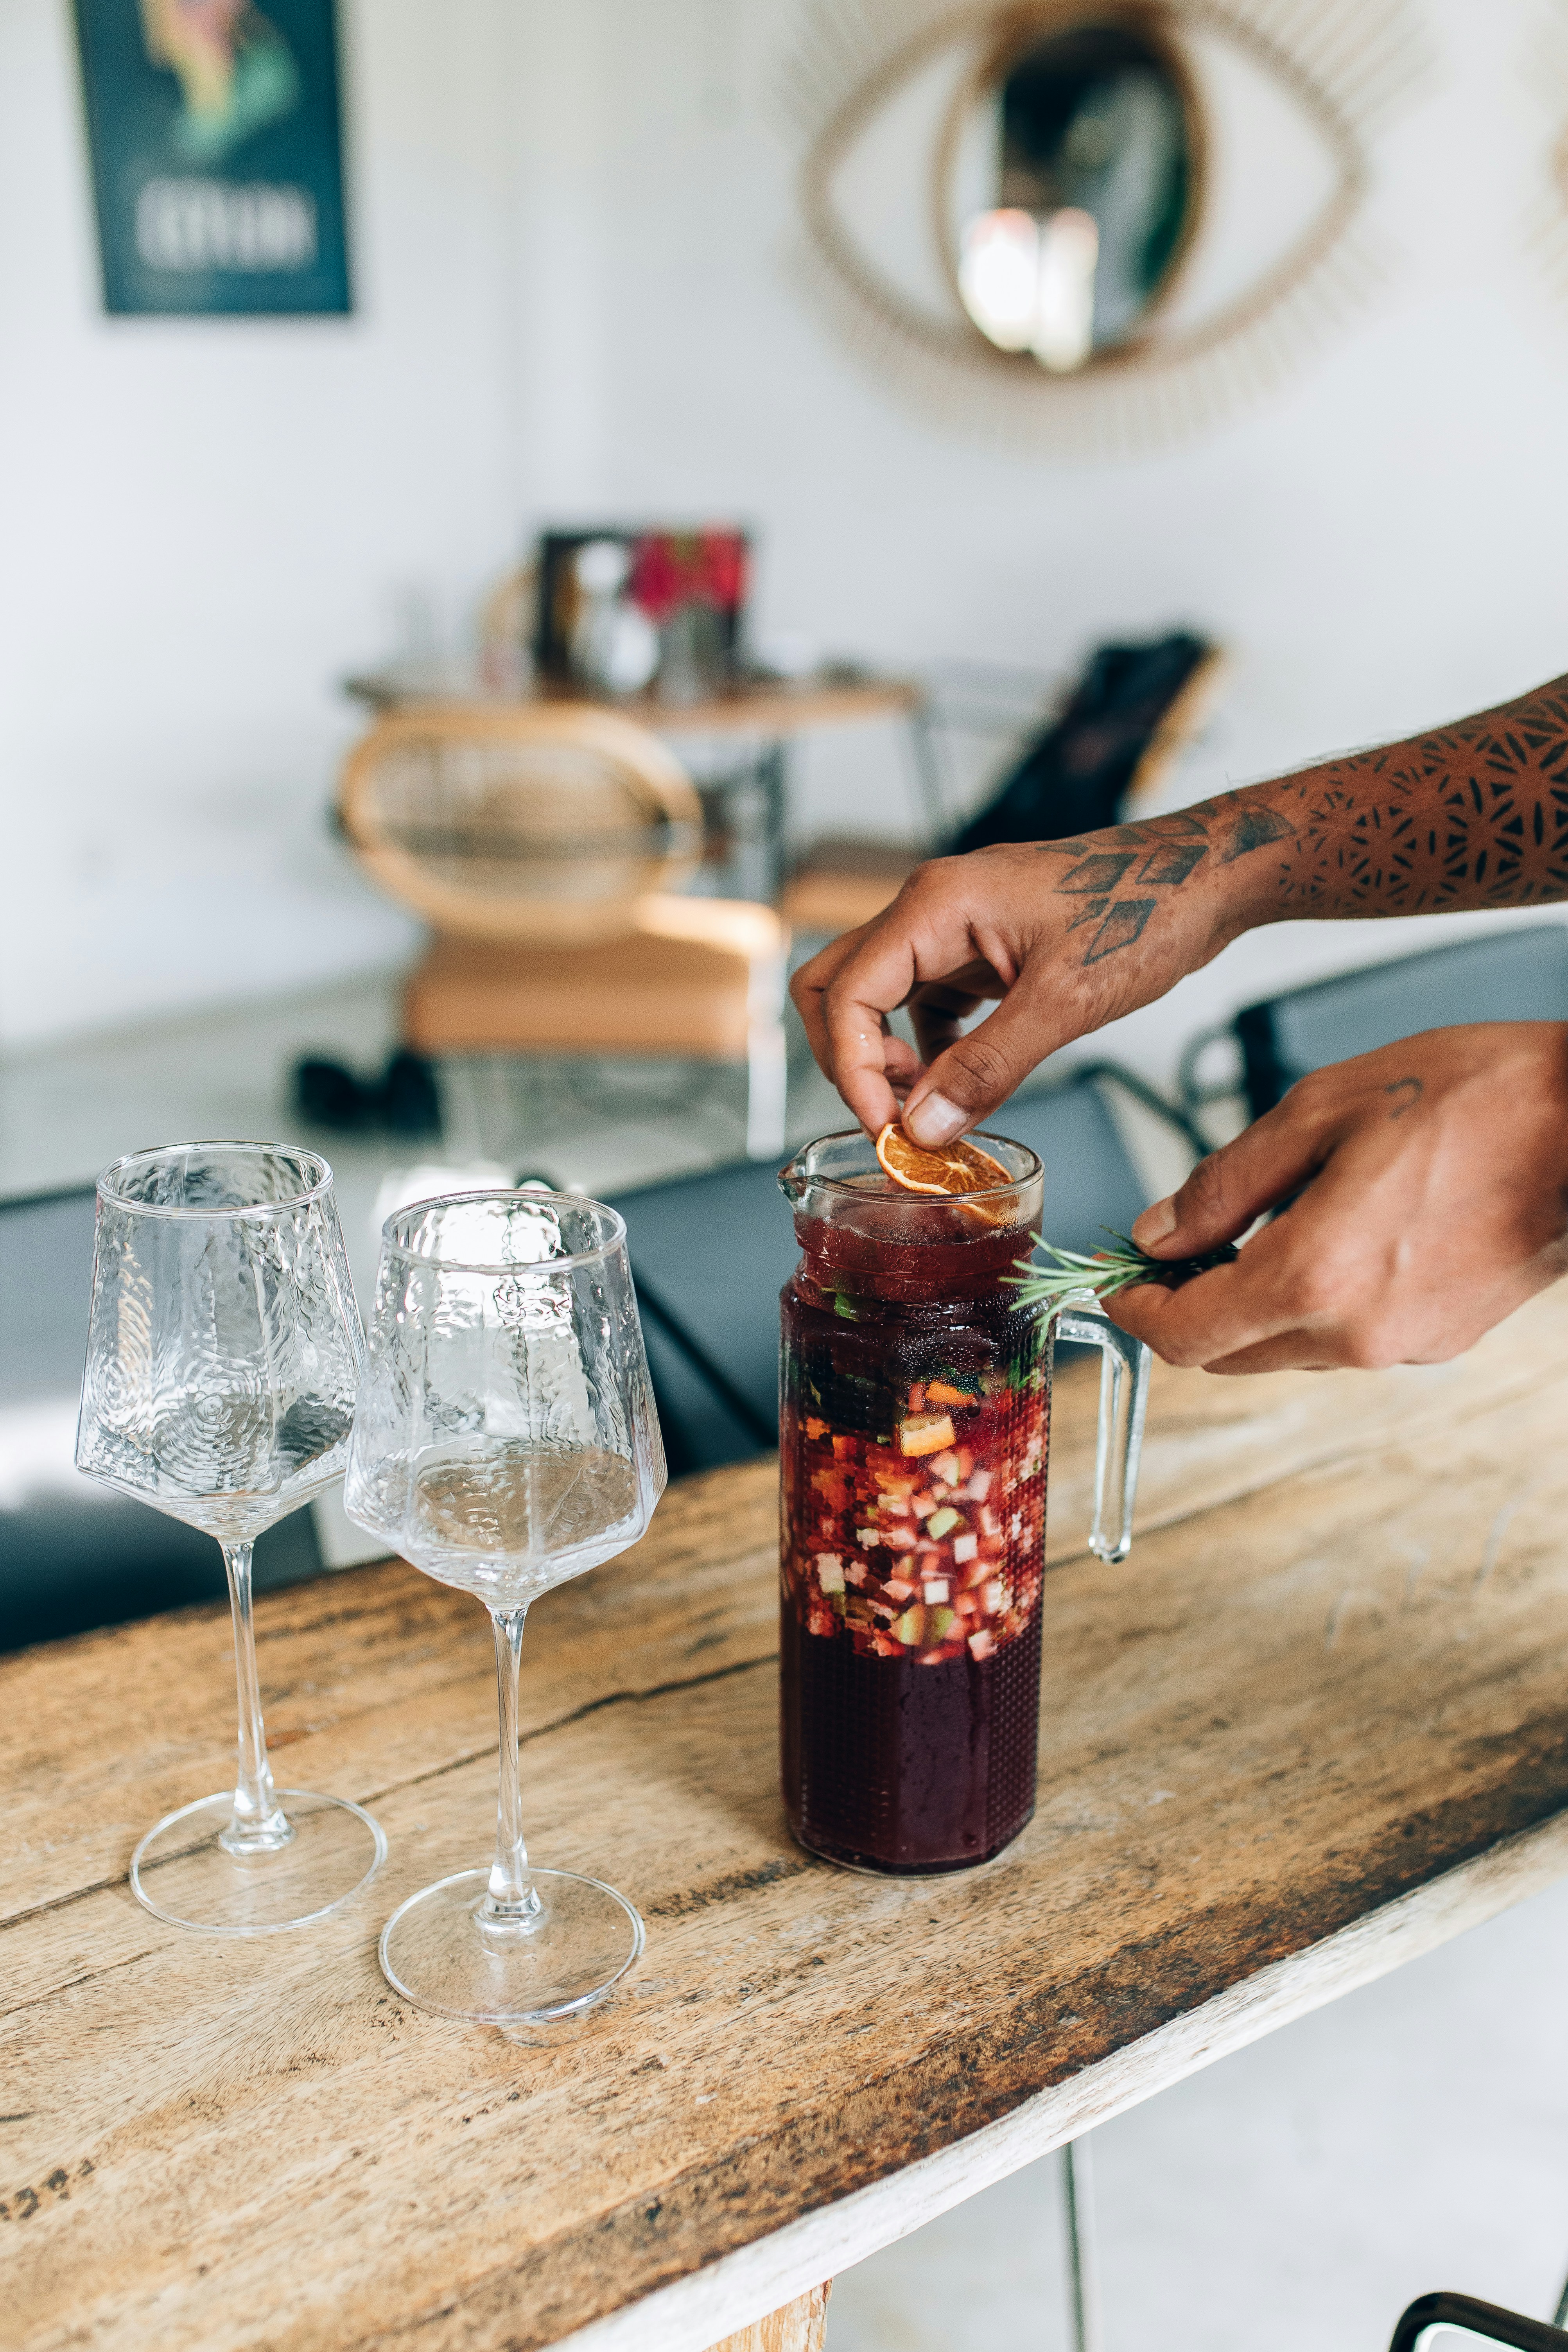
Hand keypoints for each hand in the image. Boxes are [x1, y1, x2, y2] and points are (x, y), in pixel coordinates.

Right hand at [790, 815, 1274, 1143]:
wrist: (1203, 876)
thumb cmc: (1145, 911)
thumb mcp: (1065, 1002)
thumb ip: (987, 1068)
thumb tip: (923, 1129)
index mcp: (935, 905)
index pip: (846, 992)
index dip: (852, 1068)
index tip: (887, 1128)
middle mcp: (931, 908)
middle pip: (837, 986)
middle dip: (850, 1058)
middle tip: (894, 1116)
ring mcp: (954, 927)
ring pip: (877, 996)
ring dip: (886, 1056)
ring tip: (929, 1107)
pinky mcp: (981, 948)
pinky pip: (925, 1002)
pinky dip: (928, 1048)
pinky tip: (961, 1082)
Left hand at [1109, 1025, 1567, 1372]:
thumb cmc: (1476, 1099)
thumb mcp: (1321, 1110)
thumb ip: (1226, 1182)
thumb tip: (1157, 1231)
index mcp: (1315, 1278)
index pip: (1185, 1336)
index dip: (1134, 1312)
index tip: (1117, 1282)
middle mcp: (1356, 1334)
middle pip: (1228, 1355)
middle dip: (1186, 1308)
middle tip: (1169, 1250)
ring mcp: (1404, 1345)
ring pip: (1285, 1348)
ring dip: (1249, 1303)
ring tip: (1249, 1229)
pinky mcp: (1441, 1338)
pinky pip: (1345, 1336)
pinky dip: (1312, 1301)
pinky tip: (1325, 1235)